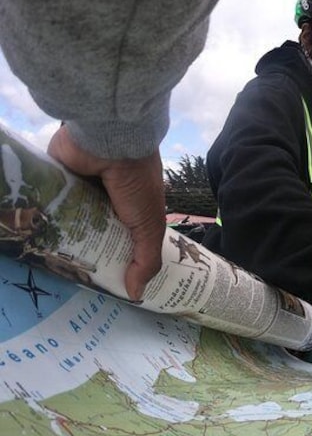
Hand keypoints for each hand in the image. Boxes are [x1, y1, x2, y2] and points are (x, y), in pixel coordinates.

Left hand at [48, 125, 164, 299]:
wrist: (109, 141)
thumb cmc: (136, 182)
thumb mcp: (150, 225)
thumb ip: (146, 259)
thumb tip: (135, 295)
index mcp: (132, 206)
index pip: (123, 237)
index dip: (117, 258)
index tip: (107, 281)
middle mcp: (107, 197)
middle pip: (94, 231)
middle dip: (87, 252)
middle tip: (74, 277)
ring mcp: (82, 187)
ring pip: (70, 218)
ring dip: (64, 236)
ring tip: (51, 261)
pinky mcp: (58, 178)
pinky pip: (50, 202)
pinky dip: (45, 216)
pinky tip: (38, 236)